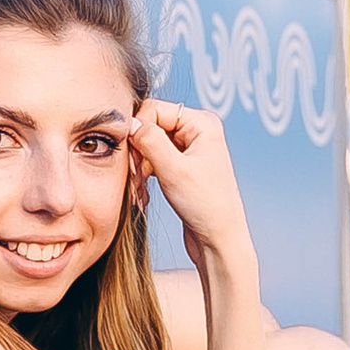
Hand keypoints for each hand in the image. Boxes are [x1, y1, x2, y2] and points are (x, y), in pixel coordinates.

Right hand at [128, 99, 254, 270]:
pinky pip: (153, 160)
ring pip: (148, 145)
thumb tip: (129, 122)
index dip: (137, 130)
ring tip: (139, 190)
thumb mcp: (174, 171)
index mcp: (203, 123)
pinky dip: (144, 175)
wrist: (219, 240)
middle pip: (151, 126)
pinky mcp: (182, 166)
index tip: (131, 156)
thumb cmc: (207, 207)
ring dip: (139, 167)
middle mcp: (198, 131)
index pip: (155, 109)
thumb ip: (150, 141)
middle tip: (134, 177)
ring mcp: (190, 148)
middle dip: (138, 151)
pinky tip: (144, 195)